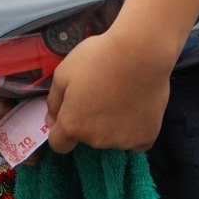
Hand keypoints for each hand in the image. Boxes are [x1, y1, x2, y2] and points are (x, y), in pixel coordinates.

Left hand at [45, 31, 170, 153]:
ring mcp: (123, 142)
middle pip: (87, 137)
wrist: (140, 53)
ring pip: (111, 138)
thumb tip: (52, 120)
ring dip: (110, 124)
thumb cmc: (97, 59)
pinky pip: (134, 140)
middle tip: (98, 93)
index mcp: (73, 125)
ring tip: (119, 96)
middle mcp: (96, 140)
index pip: (59, 144)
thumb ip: (54, 101)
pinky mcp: (146, 138)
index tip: (69, 113)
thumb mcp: (63, 73)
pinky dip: (133, 128)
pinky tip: (135, 108)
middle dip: (87, 120)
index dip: (60, 130)